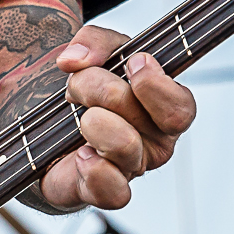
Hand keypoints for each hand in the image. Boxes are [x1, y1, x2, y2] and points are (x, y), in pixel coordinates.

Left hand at [37, 25, 195, 210]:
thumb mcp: (97, 52)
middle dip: (100, 88)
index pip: (181, 106)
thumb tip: (75, 59)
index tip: (132, 63)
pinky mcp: (104, 191)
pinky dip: (94, 169)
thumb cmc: (89, 92)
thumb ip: (93, 41)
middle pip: (139, 115)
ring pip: (124, 146)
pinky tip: (80, 154)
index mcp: (164, 108)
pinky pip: (114, 191)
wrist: (52, 133)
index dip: (156, 85)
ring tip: (78, 117)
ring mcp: (132, 169)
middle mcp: (155, 142)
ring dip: (92, 121)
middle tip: (77, 83)